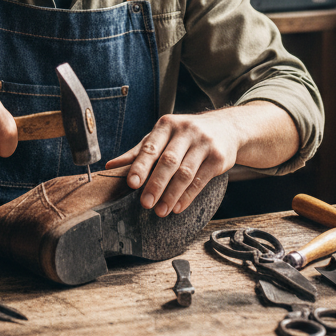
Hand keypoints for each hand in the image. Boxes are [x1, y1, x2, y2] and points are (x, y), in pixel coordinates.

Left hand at [106, 113, 239, 216]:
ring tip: (160, 210)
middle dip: (155, 184)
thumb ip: (138, 151)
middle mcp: (186, 131)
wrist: (226, 127)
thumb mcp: (162, 136)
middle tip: (145, 203)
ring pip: (185, 173)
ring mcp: (204, 143)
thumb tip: (109, 167)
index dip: (140, 165)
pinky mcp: (218, 157)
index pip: (150, 146)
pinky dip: (188, 196)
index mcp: (167, 125)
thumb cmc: (186, 135)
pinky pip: (201, 179)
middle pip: (168, 161)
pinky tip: (178, 207)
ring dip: (171, 194)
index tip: (131, 183)